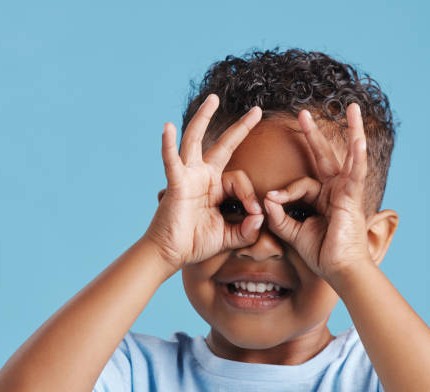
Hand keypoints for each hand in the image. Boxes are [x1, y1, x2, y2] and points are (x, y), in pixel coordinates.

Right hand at [143, 94, 264, 271]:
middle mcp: (203, 177)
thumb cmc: (196, 243)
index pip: (240, 180)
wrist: (171, 253)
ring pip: (195, 141)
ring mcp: (188, 177)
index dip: (250, 196)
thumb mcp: (230, 237)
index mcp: (216, 187)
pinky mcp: (176, 184)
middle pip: (223, 145)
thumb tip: (261, 216)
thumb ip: (248, 229)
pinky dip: (168, 145)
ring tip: (213, 99)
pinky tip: (167, 127)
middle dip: (240, 128)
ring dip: (203, 118)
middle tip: (257, 111)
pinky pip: (171, 161)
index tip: (255, 214)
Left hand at [263, 102, 372, 282]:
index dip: (284, 192)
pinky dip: (358, 157)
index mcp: (322, 199)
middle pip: (323, 157)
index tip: (271, 200)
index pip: (301, 184)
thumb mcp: (294, 232)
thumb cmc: (321, 253)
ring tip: (352, 108)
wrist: (338, 269)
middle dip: (313, 135)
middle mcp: (335, 191)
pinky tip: (360, 140)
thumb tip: (267, 200)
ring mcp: (346, 193)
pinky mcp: (352, 199)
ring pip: (348, 157)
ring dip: (351, 131)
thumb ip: (280, 217)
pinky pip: (356, 174)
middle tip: (303, 113)